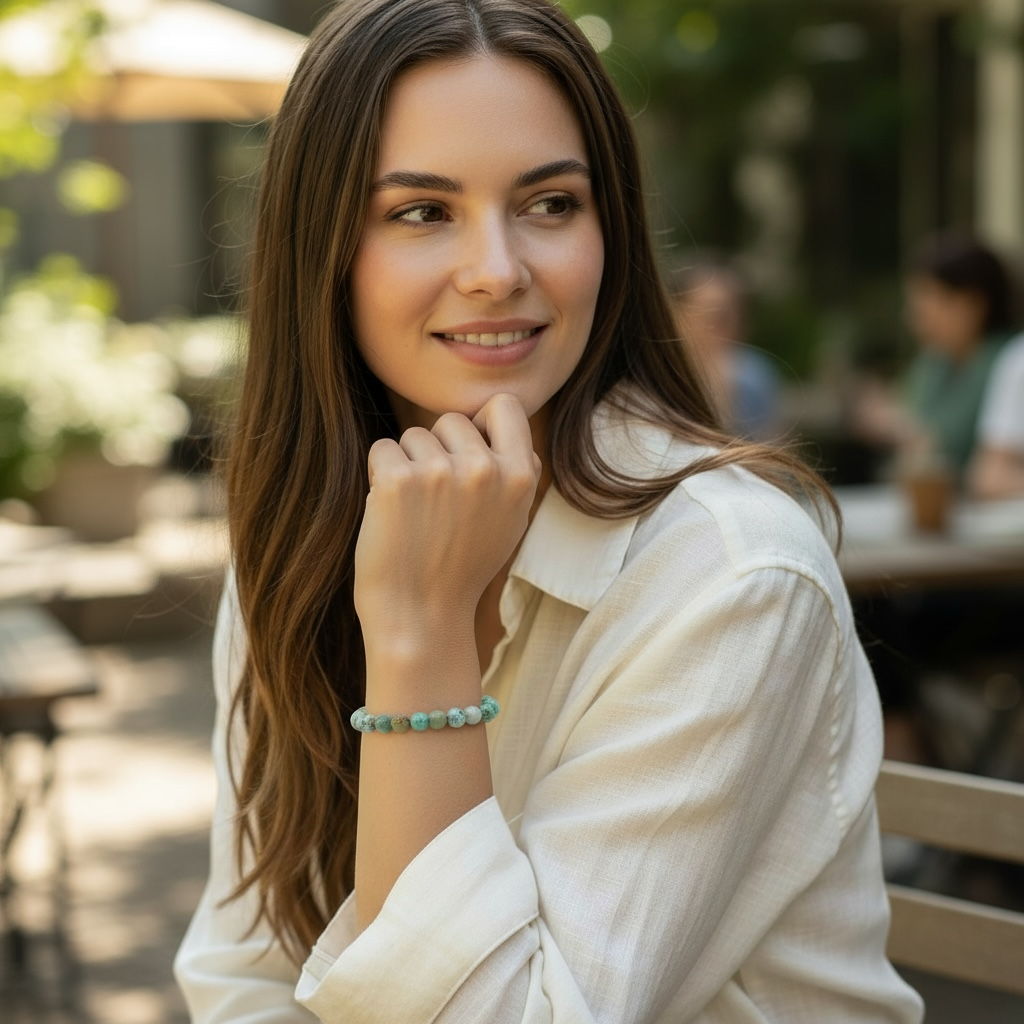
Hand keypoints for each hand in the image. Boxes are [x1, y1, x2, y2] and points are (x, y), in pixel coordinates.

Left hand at [353, 393, 541, 647]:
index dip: (483, 423)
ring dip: (407, 464)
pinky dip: (379, 475)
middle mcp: (485, 468)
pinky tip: (390, 512)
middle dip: (438, 449)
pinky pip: (382, 449)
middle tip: (435, 499)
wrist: (421, 617)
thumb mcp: (512, 523)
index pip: (505, 406)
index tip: (467, 453)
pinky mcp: (397, 480)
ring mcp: (440, 472)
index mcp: (520, 476)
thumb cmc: (463, 570)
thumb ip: (516, 473)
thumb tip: (506, 426)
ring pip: (413, 435)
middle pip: (451, 420)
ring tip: (414, 512)